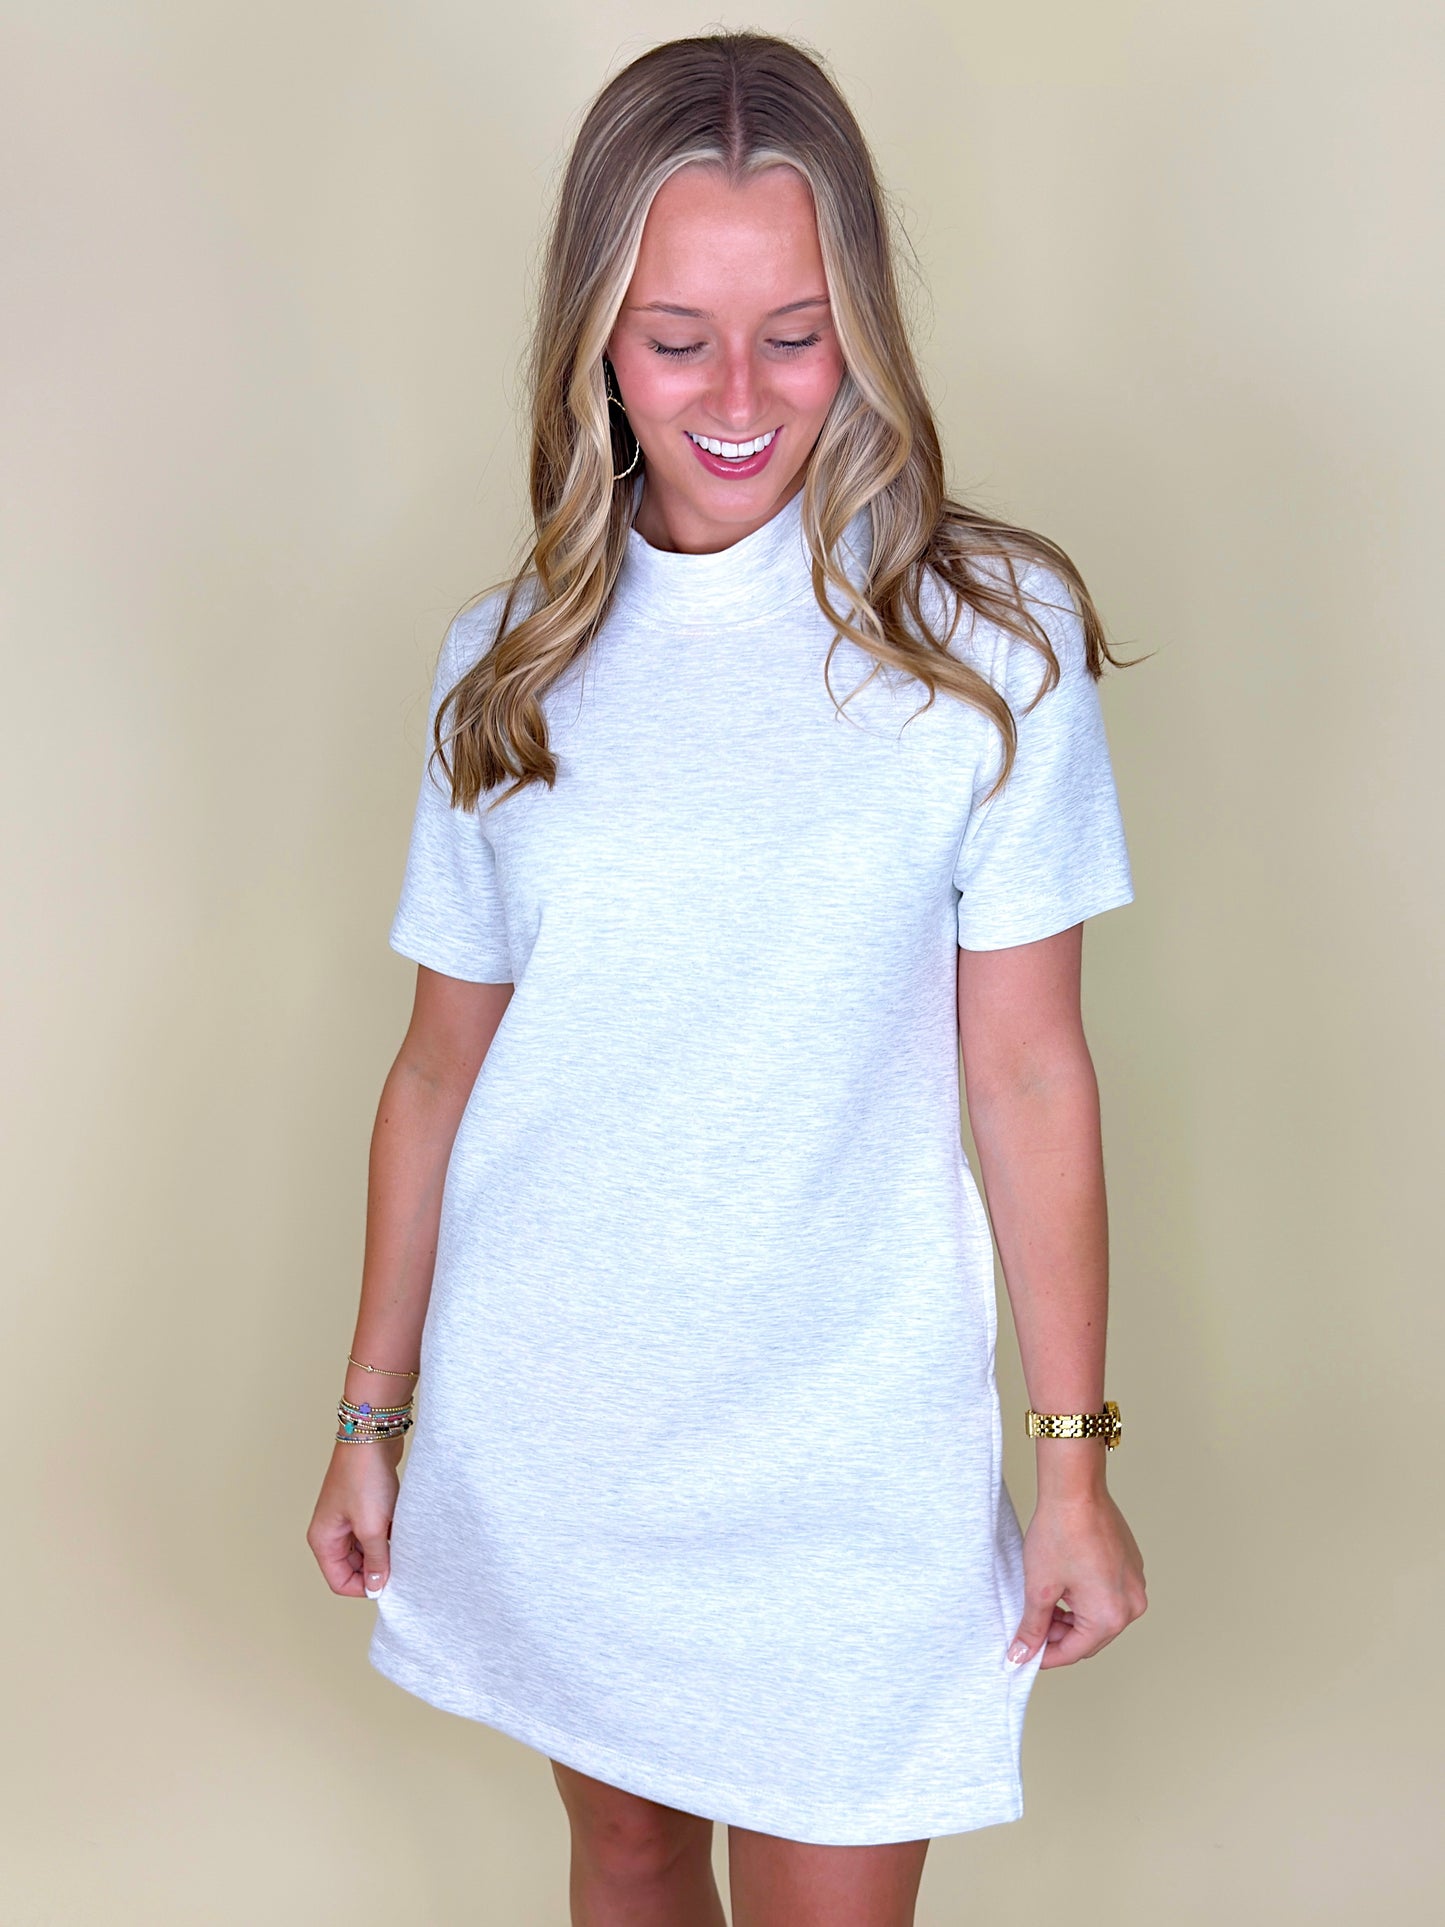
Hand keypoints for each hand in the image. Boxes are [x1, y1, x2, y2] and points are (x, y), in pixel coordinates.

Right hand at [306, 1438, 403, 1598]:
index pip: (339, 1581)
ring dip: (384, 1549)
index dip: (364, 1587)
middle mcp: (332, 1531)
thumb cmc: (364, 1477)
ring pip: (367, 1550)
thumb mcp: (371, 1527)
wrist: (372, 1434)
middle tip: (401, 1561)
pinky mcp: (364, 1506)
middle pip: (354, 1567)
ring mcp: (348, 1518)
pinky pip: (376, 1532)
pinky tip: (403, 1527)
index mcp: (324, 1540)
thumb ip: (375, 1561)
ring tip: (402, 1541)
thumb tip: (376, 1587)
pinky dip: (389, 1534)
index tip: (390, 1581)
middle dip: (376, 1567)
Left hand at [1008, 1487, 1146, 1668]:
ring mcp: (1135, 1584)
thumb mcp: (1039, 1587)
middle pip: (1090, 1637)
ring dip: (1073, 1617)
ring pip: (1099, 1616)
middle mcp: (1131, 1605)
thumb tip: (1022, 1655)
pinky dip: (1086, 1597)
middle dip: (1060, 1635)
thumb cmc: (1060, 1534)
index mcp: (1110, 1617)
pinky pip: (1109, 1594)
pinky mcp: (1132, 1566)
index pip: (1074, 1652)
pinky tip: (1064, 1584)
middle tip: (1031, 1624)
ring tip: (1045, 1601)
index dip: (1046, 1656)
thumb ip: (1033, 1628)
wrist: (1076, 1490)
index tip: (1026, 1654)